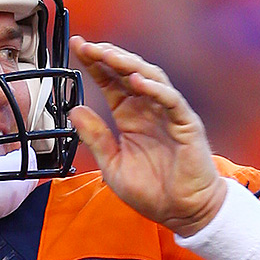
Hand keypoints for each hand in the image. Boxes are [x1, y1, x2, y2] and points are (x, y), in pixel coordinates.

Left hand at [68, 38, 224, 235]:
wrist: (183, 213)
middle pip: (128, 74)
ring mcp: (168, 114)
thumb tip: (73, 111)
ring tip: (108, 55)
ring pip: (150, 79)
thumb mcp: (111, 165)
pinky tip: (137, 81)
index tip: (77, 49)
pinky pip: (171, 101)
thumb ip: (94, 138)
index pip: (111, 83)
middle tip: (87, 46)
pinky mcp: (186, 125)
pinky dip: (155, 89)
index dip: (96, 65)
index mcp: (130, 117)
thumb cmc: (152, 191)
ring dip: (129, 65)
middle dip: (108, 57)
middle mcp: (149, 110)